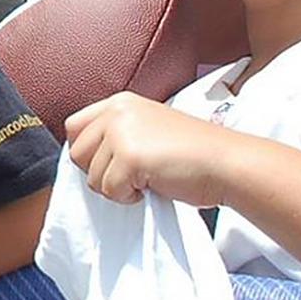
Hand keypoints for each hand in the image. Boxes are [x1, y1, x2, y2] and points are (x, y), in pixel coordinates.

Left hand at [64, 92, 244, 207]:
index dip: (89, 152)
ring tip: (149, 177)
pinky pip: (109, 190)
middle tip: (133, 174)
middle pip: (77, 154)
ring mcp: (121, 133)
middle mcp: (116, 111)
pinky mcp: (129, 157)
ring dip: (118, 186)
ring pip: (92, 177)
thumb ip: (117, 134)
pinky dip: (129, 197)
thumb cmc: (193, 153)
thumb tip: (87, 158)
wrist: (226, 162)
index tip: (114, 163)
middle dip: (100, 172)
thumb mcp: (148, 129)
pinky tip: (154, 184)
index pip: (74, 128)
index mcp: (120, 102)